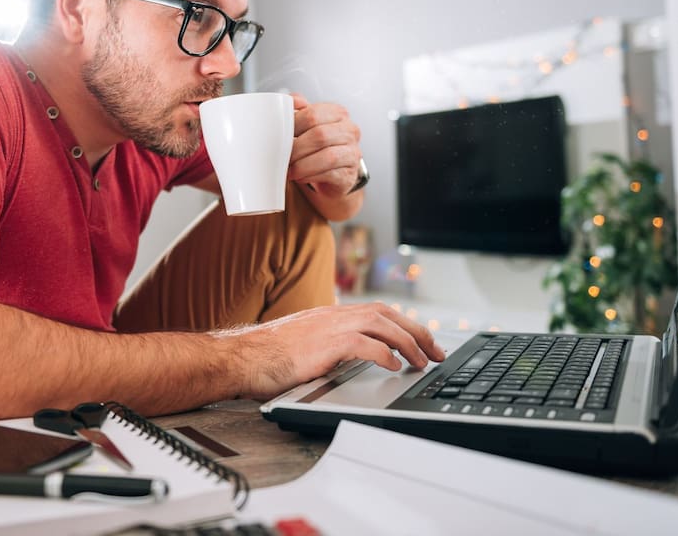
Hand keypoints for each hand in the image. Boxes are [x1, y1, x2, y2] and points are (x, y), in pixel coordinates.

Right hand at [228, 302, 447, 400]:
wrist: (241, 358)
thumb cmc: (266, 357)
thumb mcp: (304, 345)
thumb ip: (327, 345)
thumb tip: (350, 357)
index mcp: (329, 315)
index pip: (377, 311)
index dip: (404, 324)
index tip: (421, 340)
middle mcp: (333, 315)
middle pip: (386, 314)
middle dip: (417, 331)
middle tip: (436, 351)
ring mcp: (329, 327)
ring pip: (381, 324)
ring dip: (408, 342)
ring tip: (422, 361)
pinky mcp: (324, 344)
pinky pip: (364, 344)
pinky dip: (384, 353)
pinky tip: (394, 366)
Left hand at [288, 93, 362, 198]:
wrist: (329, 174)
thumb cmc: (315, 147)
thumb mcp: (306, 125)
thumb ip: (298, 110)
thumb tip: (289, 100)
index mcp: (337, 113)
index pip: (313, 114)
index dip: (292, 126)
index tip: (278, 136)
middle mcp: (349, 130)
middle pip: (320, 135)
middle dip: (297, 148)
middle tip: (282, 156)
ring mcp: (353, 152)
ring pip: (327, 156)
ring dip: (303, 164)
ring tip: (290, 169)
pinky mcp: (350, 174)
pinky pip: (330, 174)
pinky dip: (311, 176)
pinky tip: (301, 177)